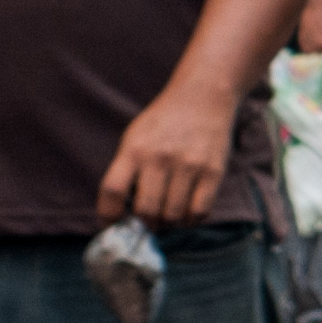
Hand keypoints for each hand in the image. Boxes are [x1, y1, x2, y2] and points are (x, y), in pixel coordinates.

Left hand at [97, 75, 237, 228]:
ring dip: (169, 223)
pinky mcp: (213, 171)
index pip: (112, 191)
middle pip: (146, 210)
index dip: (108, 215)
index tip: (112, 223)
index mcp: (134, 150)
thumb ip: (127, 170)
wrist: (203, 97)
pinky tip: (188, 213)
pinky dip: (191, 220)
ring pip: (173, 215)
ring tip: (169, 216)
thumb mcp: (135, 138)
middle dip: (145, 225)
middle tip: (148, 223)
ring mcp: (188, 165)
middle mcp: (160, 158)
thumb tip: (123, 212)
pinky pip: (200, 211)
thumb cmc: (164, 123)